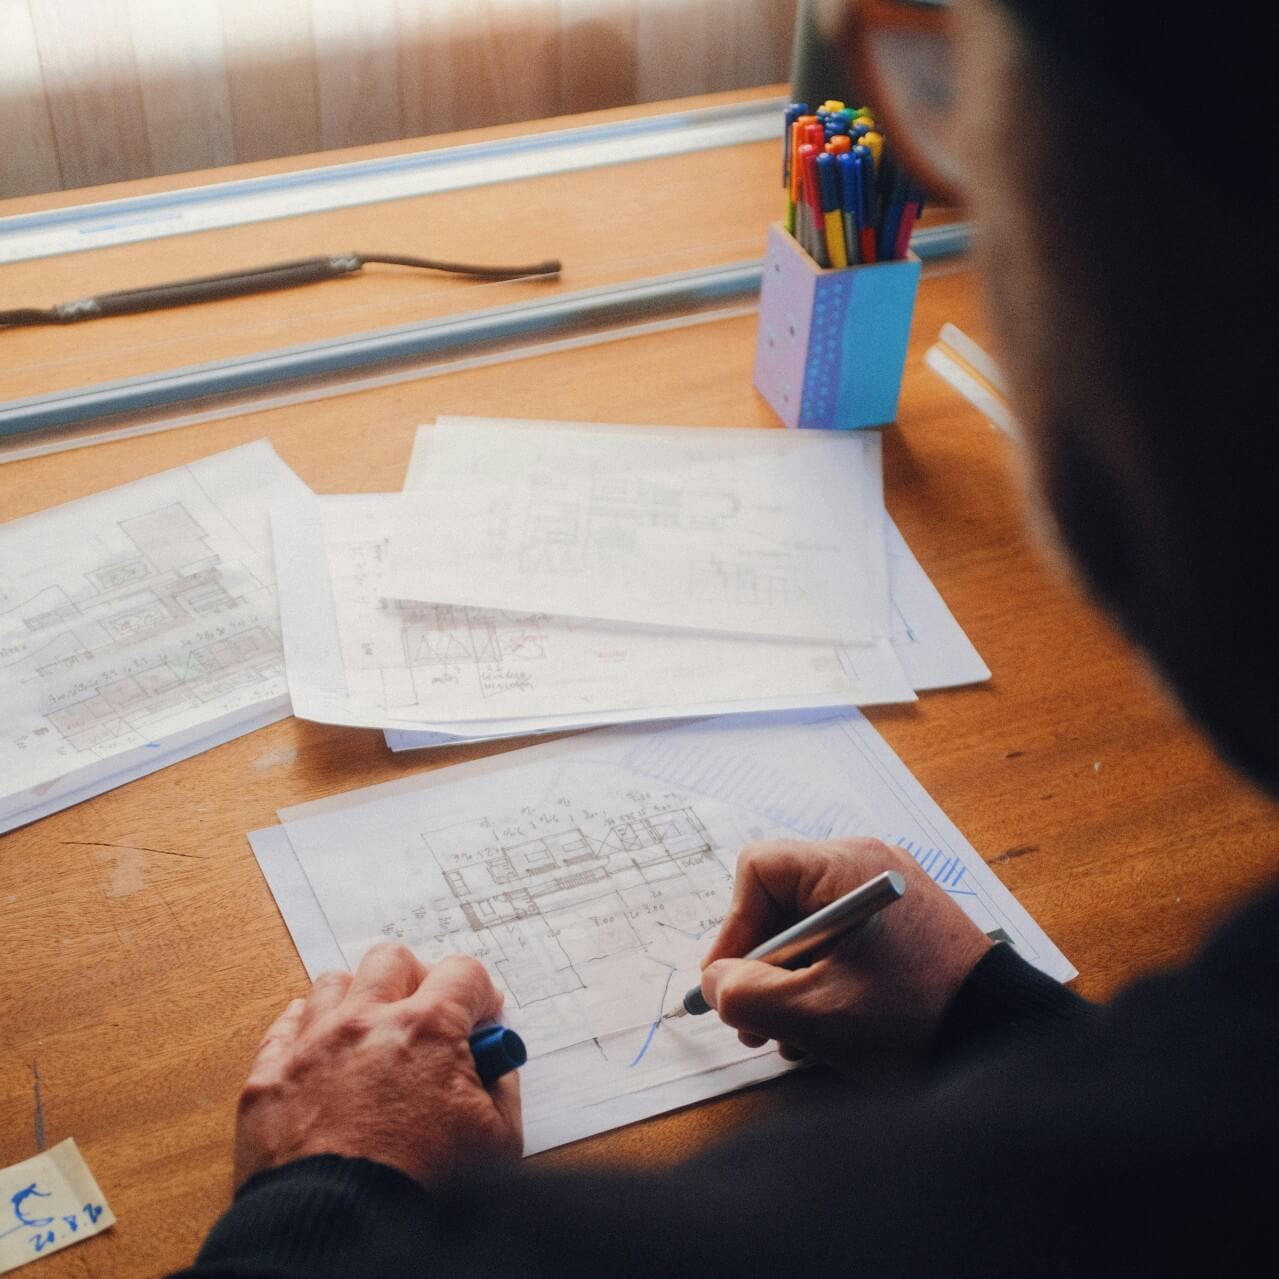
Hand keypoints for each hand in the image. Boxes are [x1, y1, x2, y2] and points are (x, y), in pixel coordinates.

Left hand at [234, 944, 521, 1188]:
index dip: (479, 994)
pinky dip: (307, 1031)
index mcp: (427, 1030)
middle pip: (393, 959)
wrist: (338, 1242)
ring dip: (358, 1001)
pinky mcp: (269, 1078)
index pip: (463, 972)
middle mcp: (366, 1023)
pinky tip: (323, 1053)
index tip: (480, 1018)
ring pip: (334, 983)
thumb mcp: (498, 1144)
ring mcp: (311, 1046)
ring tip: (370, 1038)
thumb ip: (502, 1088)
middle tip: (425, 1017)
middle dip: (416, 980)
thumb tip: (494, 1064)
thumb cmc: (418, 1194)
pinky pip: (285, 1025)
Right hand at [700, 839, 991, 1074]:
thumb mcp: (817, 1014)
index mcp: (849, 868)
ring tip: (791, 1036)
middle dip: (760, 966)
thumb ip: (748, 995)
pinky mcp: (899, 927)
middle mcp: (867, 868)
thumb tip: (715, 984)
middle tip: (753, 1021)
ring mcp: (885, 897)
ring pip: (805, 929)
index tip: (729, 983)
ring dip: (787, 983)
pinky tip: (823, 1029)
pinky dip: (820, 982)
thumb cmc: (917, 1020)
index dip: (734, 927)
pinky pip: (838, 942)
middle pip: (779, 902)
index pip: (760, 870)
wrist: (1005, 1043)